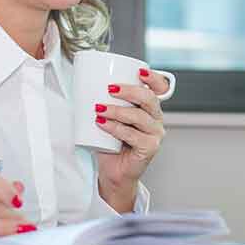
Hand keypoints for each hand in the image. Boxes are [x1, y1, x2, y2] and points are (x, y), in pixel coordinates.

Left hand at [94, 68, 168, 209]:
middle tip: (110, 89)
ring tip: (99, 109)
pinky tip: (102, 123)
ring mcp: (155, 134)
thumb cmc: (111, 144)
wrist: (114, 172)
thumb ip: (106, 103)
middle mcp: (156, 119)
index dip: (153, 78)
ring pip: (139, 116)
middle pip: (149, 99)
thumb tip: (85, 85)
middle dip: (129, 91)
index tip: (139, 72)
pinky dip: (115, 128)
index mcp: (150, 108)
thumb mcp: (110, 118)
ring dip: (117, 110)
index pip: (160, 89)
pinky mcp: (150, 148)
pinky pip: (132, 135)